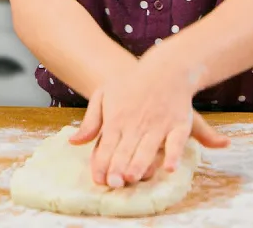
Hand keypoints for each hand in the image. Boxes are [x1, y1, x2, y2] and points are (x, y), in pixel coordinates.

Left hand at [68, 58, 227, 186]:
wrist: (165, 67)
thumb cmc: (132, 84)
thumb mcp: (104, 95)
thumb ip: (91, 121)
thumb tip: (73, 143)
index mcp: (117, 118)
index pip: (106, 146)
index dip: (102, 164)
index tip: (99, 180)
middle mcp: (137, 124)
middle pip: (125, 150)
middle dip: (118, 168)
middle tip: (114, 184)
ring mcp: (159, 124)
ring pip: (147, 148)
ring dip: (140, 164)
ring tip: (133, 177)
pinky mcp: (179, 124)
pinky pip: (176, 142)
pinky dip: (173, 155)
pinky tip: (169, 168)